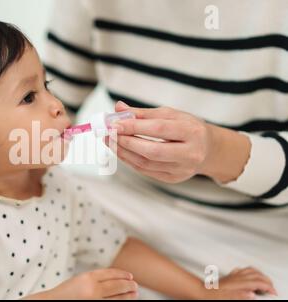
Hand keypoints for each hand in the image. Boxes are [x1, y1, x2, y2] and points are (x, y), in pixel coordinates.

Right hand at [43, 269, 138, 299]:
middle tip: (135, 285)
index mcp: (88, 277)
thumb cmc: (64, 294)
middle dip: (128, 285)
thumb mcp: (79, 280)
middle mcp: (92, 289)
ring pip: (117, 298)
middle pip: (117, 286)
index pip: (111, 274)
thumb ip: (94, 279)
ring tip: (134, 294)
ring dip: (128, 296)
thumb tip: (115, 280)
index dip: (122, 274)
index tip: (130, 276)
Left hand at [104, 101, 250, 183]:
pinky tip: (120, 151)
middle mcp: (190, 153)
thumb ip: (143, 113)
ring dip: (123, 153)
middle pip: (152, 151)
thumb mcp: (170, 114)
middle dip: (126, 142)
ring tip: (109, 141)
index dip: (134, 127)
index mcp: (192, 131)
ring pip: (146, 164)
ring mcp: (182, 169)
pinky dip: (130, 160)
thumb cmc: (187, 128)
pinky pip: (146, 171)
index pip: (159, 129)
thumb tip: (118, 108)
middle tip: (108, 134)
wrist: (208, 150)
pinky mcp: (173, 179)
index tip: (114, 123)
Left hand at [200, 267, 276, 299]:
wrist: (201, 292)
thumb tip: (252, 294)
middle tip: (271, 287)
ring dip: (259, 274)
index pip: (258, 281)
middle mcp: (236, 276)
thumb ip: (241, 295)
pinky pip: (242, 270)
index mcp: (238, 282)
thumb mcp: (229, 298)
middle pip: (256, 274)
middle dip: (266, 279)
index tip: (272, 291)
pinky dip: (250, 272)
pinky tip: (249, 275)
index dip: (268, 286)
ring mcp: (233, 275)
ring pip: (250, 269)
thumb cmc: (213, 295)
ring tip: (264, 280)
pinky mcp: (229, 276)